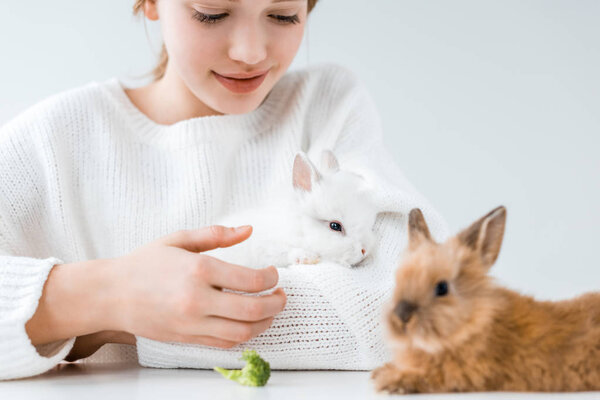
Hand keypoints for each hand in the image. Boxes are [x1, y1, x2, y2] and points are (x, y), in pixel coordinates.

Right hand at [107, 225, 286, 348]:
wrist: (110, 294)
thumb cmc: (144, 263)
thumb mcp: (178, 239)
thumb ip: (216, 234)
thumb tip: (248, 229)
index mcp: (199, 270)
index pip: (251, 281)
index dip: (272, 278)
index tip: (273, 273)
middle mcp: (197, 300)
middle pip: (253, 310)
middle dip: (277, 303)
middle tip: (281, 295)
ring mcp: (192, 323)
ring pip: (243, 332)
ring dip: (265, 323)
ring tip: (270, 310)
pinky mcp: (187, 339)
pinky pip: (225, 344)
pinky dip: (244, 336)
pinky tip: (249, 323)